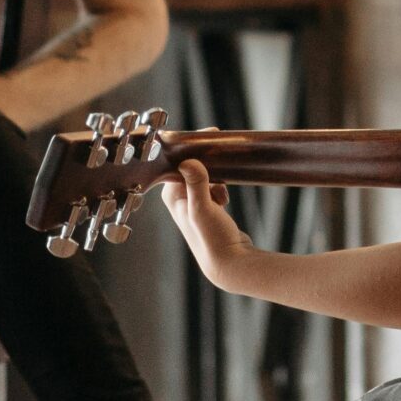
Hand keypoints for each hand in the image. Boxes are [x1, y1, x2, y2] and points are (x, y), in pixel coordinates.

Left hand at [159, 157, 254, 286]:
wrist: (229, 262)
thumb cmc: (213, 238)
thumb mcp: (203, 208)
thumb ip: (196, 184)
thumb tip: (188, 161)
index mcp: (172, 197)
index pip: (177, 163)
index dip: (191, 150)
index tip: (209, 138)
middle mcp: (178, 200)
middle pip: (190, 168)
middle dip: (207, 163)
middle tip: (220, 157)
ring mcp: (192, 205)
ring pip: (203, 177)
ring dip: (215, 176)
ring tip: (222, 191)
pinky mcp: (206, 209)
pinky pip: (211, 187)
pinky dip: (220, 187)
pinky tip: (224, 199)